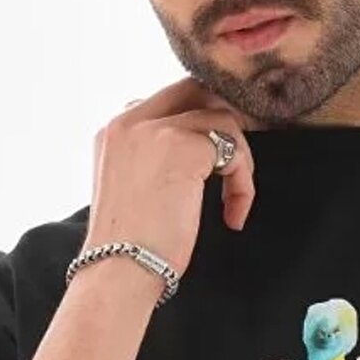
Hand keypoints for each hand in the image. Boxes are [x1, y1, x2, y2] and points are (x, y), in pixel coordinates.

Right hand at [88, 75, 254, 283]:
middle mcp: (129, 120)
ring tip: (233, 203)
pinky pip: (233, 151)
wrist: (119, 269)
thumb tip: (199, 145)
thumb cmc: (129, 244)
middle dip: (228, 117)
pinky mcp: (183, 148)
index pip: (169, 98)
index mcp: (114, 129)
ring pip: (222, 120)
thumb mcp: (132, 186)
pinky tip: (233, 216)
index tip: (222, 148)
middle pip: (195, 90)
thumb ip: (152, 156)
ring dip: (239, 162)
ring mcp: (155, 130)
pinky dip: (242, 185)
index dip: (203, 115)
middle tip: (244, 151)